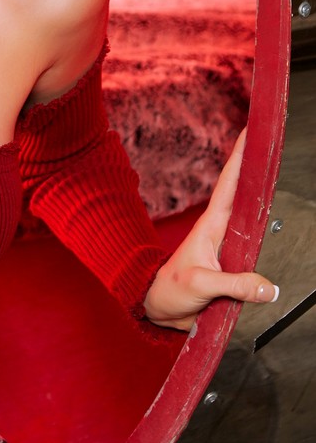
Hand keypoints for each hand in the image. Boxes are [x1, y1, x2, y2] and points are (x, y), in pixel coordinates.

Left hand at [143, 130, 278, 330]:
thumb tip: (267, 287)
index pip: (229, 184)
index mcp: (211, 225)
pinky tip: (281, 231)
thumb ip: (235, 285)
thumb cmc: (170, 290)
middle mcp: (223, 232)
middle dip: (259, 169)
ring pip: (257, 225)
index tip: (250, 133)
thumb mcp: (201, 284)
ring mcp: (230, 248)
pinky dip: (271, 245)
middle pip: (247, 196)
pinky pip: (258, 254)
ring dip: (268, 203)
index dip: (239, 157)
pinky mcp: (236, 267)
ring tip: (279, 173)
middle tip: (273, 144)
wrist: (161, 309)